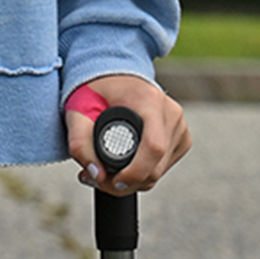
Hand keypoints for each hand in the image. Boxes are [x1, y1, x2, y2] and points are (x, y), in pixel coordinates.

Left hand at [66, 73, 190, 195]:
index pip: (154, 147)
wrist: (114, 76)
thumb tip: (96, 174)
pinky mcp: (182, 137)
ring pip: (159, 171)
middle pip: (156, 165)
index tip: (112, 181)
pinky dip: (143, 173)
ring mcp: (180, 126)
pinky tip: (123, 166)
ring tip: (103, 172)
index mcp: (149, 100)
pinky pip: (163, 166)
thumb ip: (80, 142)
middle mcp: (171, 113)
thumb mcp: (77, 110)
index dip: (135, 172)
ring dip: (133, 180)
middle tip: (95, 179)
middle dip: (126, 182)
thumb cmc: (95, 89)